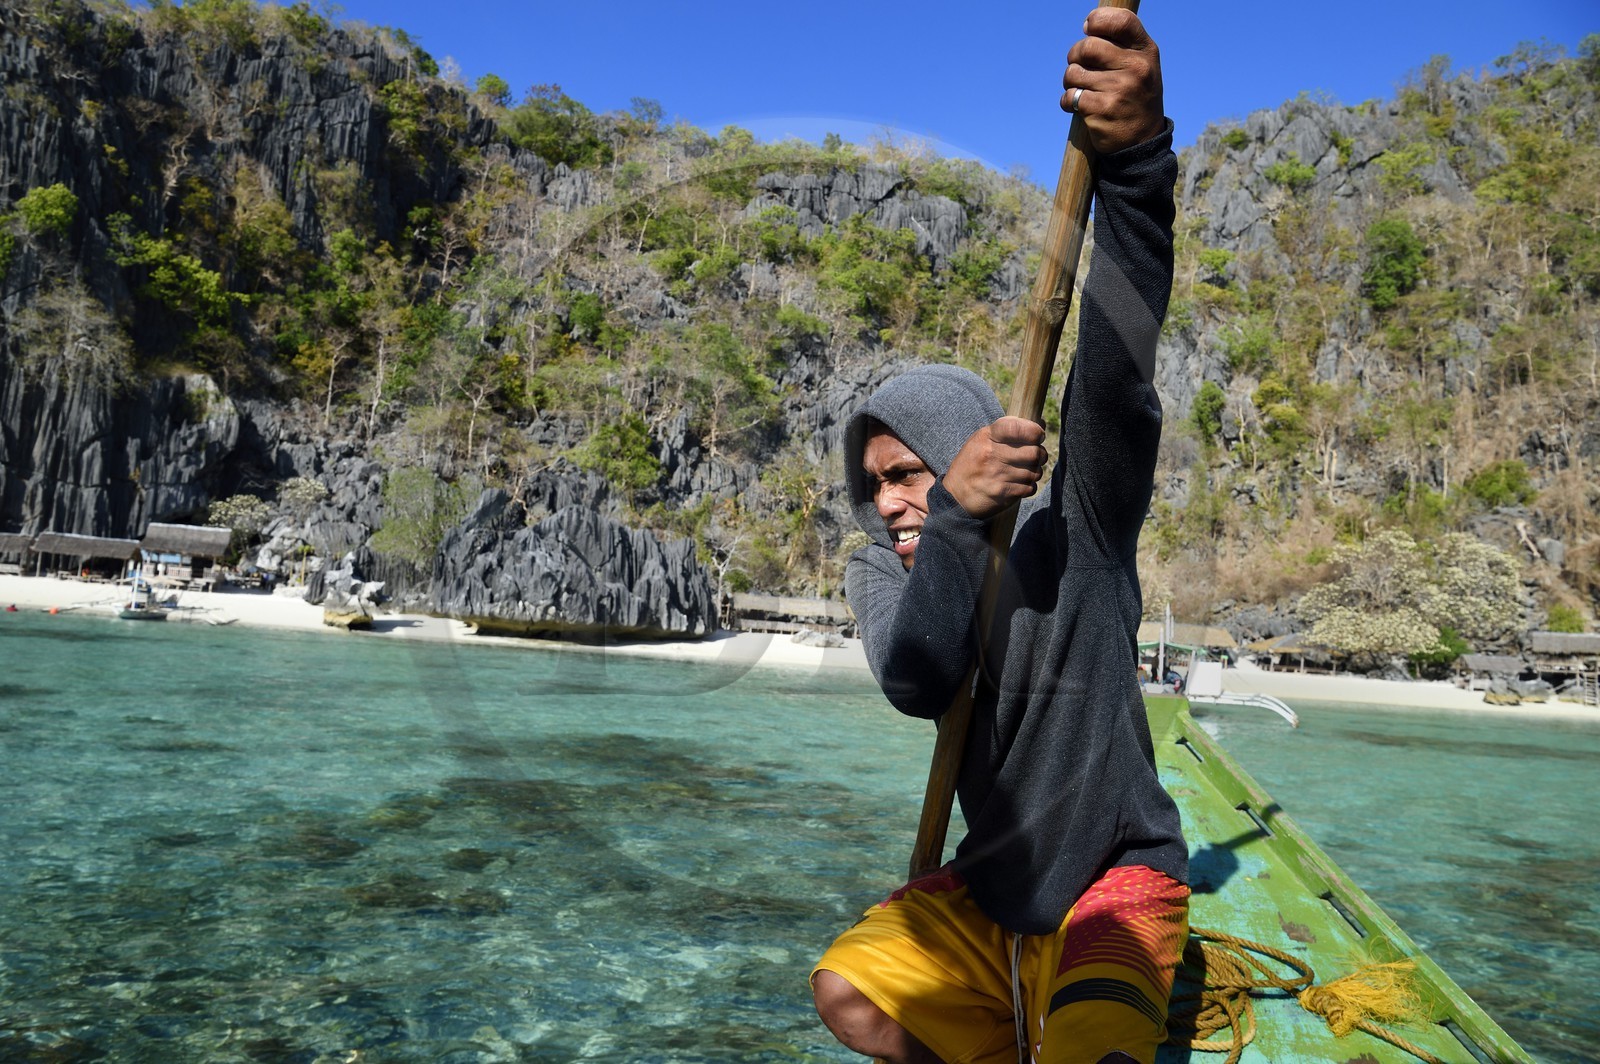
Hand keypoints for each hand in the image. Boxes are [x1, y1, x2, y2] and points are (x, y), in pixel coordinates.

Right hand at [944, 417, 1047, 519]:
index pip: (1018, 428)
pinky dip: (1029, 487)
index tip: (1038, 436)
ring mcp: (996, 475)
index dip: (1035, 431)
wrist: (955, 494)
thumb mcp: (983, 440)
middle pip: (1033, 452)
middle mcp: (991, 454)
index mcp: (987, 436)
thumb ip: (1009, 430)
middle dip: (1040, 455)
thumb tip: (1041, 423)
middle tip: (1036, 456)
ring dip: (1034, 473)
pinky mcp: (1001, 493)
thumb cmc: (974, 462)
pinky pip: (1029, 488)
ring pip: (1034, 472)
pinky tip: (1020, 484)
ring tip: (1026, 471)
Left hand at [1061, 7, 1164, 154]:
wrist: (1142, 143)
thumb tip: (1087, 26)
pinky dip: (1068, 102)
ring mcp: (1119, 89)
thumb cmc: (1135, 97)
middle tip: (1079, 66)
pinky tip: (1079, 107)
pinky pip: (1070, 96)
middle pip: (1087, 46)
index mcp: (1146, 52)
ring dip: (1071, 81)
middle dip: (1075, 55)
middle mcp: (1136, 68)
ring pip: (1074, 72)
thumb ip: (1121, 44)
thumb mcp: (1141, 66)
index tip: (1088, 29)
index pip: (1120, 20)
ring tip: (1083, 89)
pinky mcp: (1102, 110)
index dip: (1097, 20)